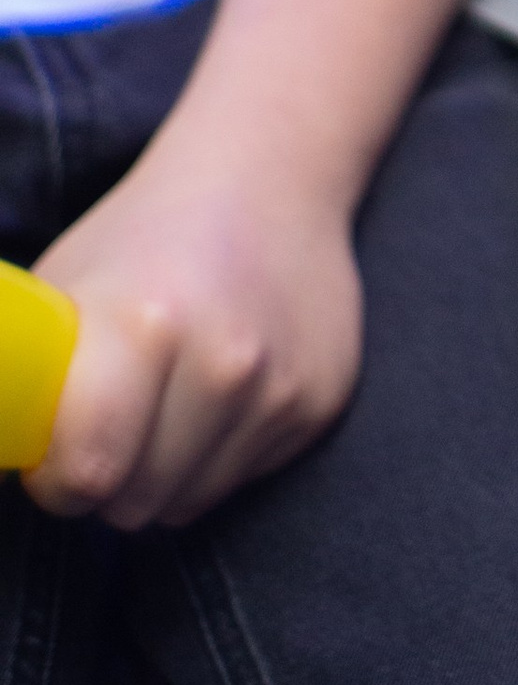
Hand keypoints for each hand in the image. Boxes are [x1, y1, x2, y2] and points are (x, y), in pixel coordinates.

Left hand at [29, 145, 362, 529]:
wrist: (269, 180)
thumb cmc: (144, 238)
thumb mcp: (66, 288)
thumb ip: (31, 378)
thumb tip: (3, 439)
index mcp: (146, 324)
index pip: (85, 473)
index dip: (56, 474)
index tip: (55, 448)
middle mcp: (225, 362)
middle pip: (132, 503)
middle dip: (109, 476)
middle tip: (113, 412)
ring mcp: (279, 387)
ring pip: (185, 504)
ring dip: (164, 471)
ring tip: (169, 394)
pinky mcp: (319, 404)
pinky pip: (238, 481)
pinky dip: (218, 454)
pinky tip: (222, 389)